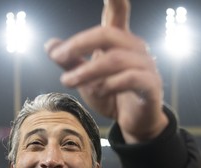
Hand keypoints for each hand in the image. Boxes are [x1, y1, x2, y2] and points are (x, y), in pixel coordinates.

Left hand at [45, 0, 167, 142]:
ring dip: (87, 71)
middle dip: (78, 44)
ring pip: (114, 59)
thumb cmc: (112, 95)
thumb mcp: (85, 79)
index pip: (117, 13)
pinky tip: (98, 93)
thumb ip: (70, 62)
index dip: (115, 0)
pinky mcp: (151, 85)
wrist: (133, 123)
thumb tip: (50, 45)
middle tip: (58, 57)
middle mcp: (135, 48)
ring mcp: (146, 66)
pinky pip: (130, 79)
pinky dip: (109, 85)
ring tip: (68, 81)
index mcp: (119, 40)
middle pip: (107, 34)